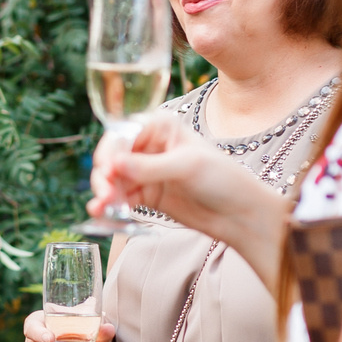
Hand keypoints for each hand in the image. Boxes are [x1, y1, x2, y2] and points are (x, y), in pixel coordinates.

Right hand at [89, 110, 288, 246]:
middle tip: (105, 194)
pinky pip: (121, 198)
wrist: (241, 213)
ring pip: (114, 179)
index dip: (110, 151)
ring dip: (105, 193)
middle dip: (105, 175)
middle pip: (113, 157)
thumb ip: (149, 167)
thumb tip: (113, 165)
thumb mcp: (187, 167)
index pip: (123, 133)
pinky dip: (111, 205)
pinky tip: (103, 214)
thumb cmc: (223, 179)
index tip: (108, 171)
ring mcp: (147, 171)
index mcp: (161, 127)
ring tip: (101, 209)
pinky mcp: (147, 195)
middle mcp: (150, 146)